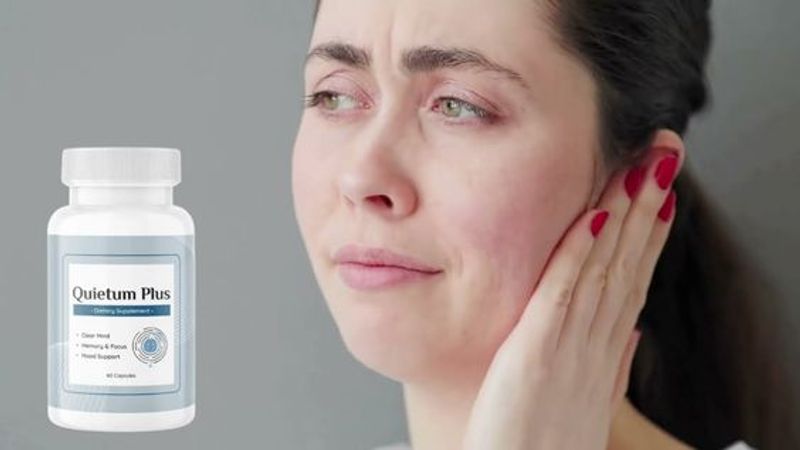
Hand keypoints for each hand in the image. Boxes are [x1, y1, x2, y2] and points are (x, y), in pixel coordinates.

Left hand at [462, 143, 683, 449]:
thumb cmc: (546, 445)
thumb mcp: (587, 400)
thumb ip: (610, 364)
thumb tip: (629, 333)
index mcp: (604, 351)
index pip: (633, 279)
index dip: (651, 232)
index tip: (664, 192)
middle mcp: (597, 342)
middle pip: (629, 261)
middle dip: (650, 203)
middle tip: (666, 152)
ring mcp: (572, 345)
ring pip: (606, 266)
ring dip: (628, 211)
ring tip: (646, 164)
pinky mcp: (540, 352)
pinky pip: (563, 292)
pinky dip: (580, 251)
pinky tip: (595, 212)